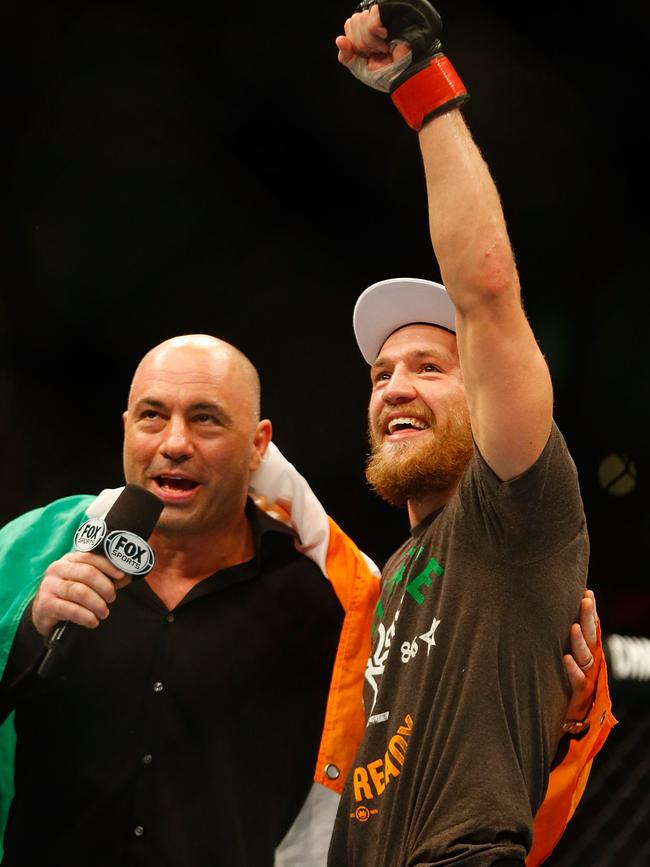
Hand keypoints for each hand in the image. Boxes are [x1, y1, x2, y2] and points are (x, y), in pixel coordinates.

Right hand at [32, 551, 128, 637]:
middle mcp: (57, 569)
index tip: (121, 576)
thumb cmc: (70, 594)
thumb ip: (106, 577)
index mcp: (69, 559)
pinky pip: (70, 609)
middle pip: (87, 573)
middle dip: (105, 587)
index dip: (109, 566)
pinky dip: (86, 616)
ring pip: (80, 592)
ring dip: (97, 604)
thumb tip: (127, 575)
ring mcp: (49, 586)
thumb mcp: (86, 582)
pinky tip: (93, 621)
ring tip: (104, 613)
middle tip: (112, 599)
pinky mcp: (46, 604)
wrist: (43, 612)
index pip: (91, 557)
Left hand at [336, 5, 410, 72]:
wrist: (405, 76)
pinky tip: (386, 39)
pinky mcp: (391, 13)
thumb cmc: (386, 74)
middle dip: (361, 44)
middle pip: (353, 20)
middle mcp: (376, 20)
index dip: (354, 42)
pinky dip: (375, 36)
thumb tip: (339, 39)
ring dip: (369, 41)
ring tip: (383, 47)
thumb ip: (346, 56)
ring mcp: (384, 16)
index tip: (367, 54)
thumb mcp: (360, 68)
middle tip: (377, 52)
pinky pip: (371, 20)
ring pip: (361, 19)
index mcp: (367, 30)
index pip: (350, 24)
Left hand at [562, 589, 598, 726]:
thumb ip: (554, 636)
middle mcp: (588, 660)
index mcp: (585, 648)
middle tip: (585, 599)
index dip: (589, 609)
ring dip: (579, 640)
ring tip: (572, 626)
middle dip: (588, 616)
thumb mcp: (556, 654)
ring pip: (585, 655)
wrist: (562, 715)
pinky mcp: (579, 693)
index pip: (589, 625)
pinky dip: (571, 669)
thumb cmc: (556, 677)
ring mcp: (586, 676)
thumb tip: (538, 609)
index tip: (586, 591)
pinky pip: (576, 679)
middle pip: (589, 635)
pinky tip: (565, 658)